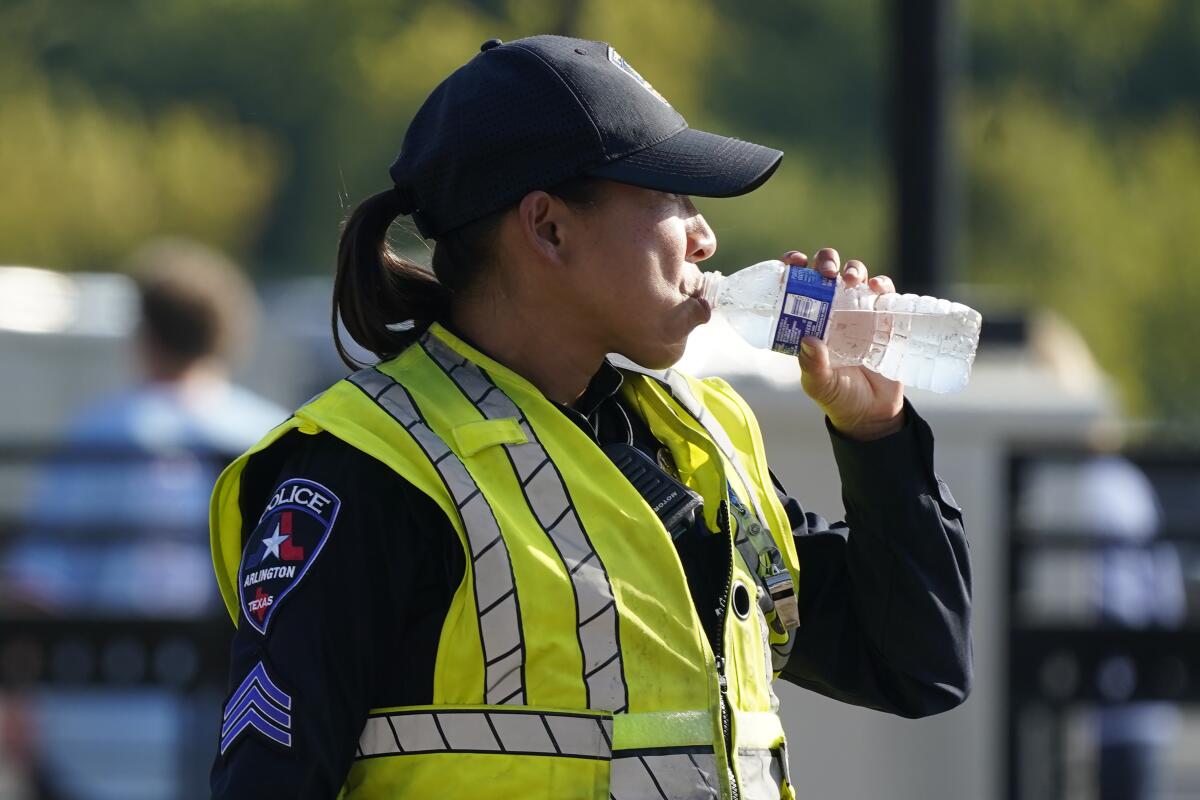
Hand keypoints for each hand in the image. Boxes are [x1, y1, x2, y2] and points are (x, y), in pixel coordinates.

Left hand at [782, 248, 904, 440]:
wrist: (872, 413)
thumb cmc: (838, 397)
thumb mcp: (820, 385)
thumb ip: (813, 366)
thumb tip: (809, 341)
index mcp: (809, 320)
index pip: (798, 284)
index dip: (794, 267)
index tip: (795, 263)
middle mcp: (832, 310)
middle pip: (827, 271)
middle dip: (825, 261)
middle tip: (825, 273)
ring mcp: (859, 311)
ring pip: (855, 274)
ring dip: (852, 269)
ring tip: (850, 280)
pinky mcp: (885, 317)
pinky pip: (885, 292)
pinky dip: (881, 284)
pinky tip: (876, 287)